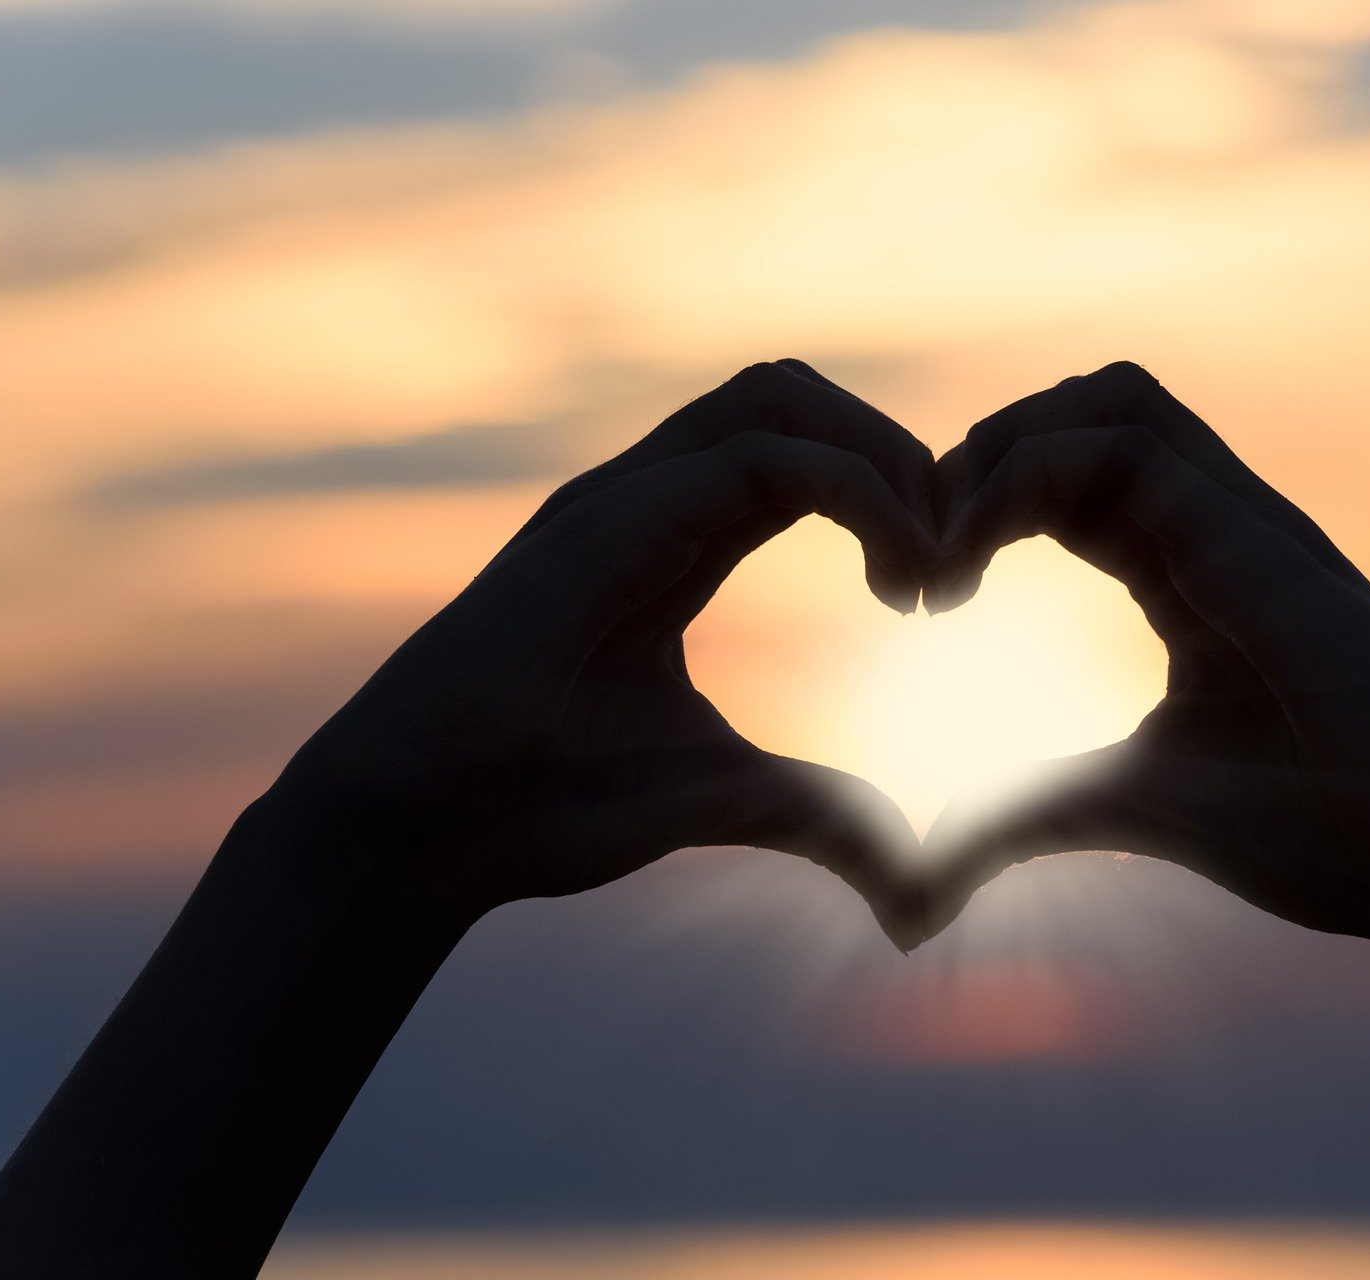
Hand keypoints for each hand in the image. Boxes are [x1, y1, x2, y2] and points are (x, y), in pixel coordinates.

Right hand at [276, 359, 936, 938]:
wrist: (419, 833)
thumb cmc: (545, 808)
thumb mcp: (729, 799)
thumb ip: (823, 817)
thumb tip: (916, 877)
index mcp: (677, 537)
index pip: (805, 454)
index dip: (891, 495)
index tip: (937, 596)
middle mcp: (649, 497)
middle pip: (799, 397)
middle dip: (899, 454)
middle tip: (950, 561)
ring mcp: (622, 497)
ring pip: (779, 393)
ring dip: (880, 455)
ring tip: (926, 557)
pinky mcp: (606, 519)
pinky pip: (759, 458)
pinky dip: (853, 492)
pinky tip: (894, 581)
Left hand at [919, 362, 1369, 949]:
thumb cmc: (1323, 833)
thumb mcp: (1127, 809)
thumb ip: (1025, 816)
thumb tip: (921, 878)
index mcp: (1189, 572)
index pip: (1072, 481)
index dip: (982, 508)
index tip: (922, 597)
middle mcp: (1217, 527)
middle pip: (1087, 409)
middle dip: (982, 455)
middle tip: (920, 553)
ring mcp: (1246, 522)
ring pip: (1112, 398)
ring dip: (1005, 447)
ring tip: (947, 543)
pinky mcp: (1259, 537)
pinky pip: (1126, 446)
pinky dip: (1027, 475)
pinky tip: (977, 561)